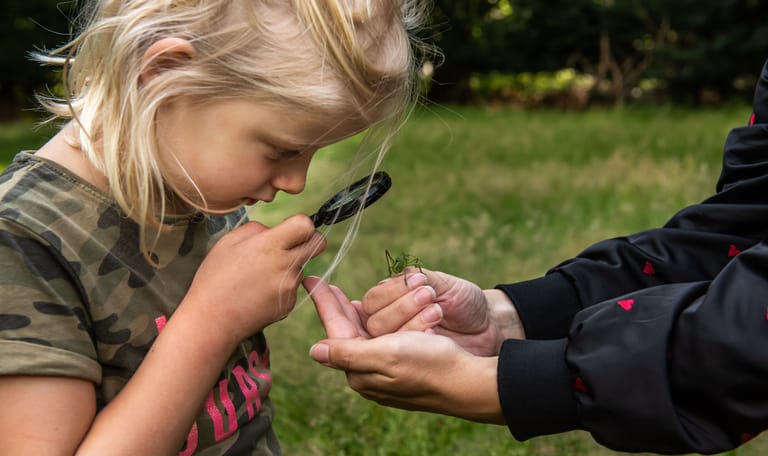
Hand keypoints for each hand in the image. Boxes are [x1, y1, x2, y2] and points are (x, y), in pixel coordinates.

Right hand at [184, 214, 325, 342]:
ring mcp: (289, 287)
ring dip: (288, 267)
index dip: (302, 224)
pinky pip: (293, 287)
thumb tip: (275, 230)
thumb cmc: (215, 278)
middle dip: (310, 240)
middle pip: (319, 244)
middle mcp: (285, 265)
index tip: (291, 229)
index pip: (306, 225)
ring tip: (259, 277)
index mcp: (269, 245)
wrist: (211, 320)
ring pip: (302, 267)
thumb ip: (257, 229)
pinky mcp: (289, 304)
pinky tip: (259, 293)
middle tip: (293, 245)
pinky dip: (281, 287)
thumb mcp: (228, 242)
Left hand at [305, 276, 503, 423]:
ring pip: (366, 334)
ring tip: (348, 297)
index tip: (311, 281)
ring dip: (362, 312)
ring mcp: (387, 370)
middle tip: (326, 286)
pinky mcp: (403, 367)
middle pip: (348, 332)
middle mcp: (370, 372)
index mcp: (361, 370)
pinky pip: (384, 340)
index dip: (325, 304)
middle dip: (340, 307)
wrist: (468, 383)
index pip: (336, 330)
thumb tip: (314, 351)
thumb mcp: (387, 354)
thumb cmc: (431, 364)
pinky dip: (380, 322)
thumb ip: (348, 353)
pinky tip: (376, 315)